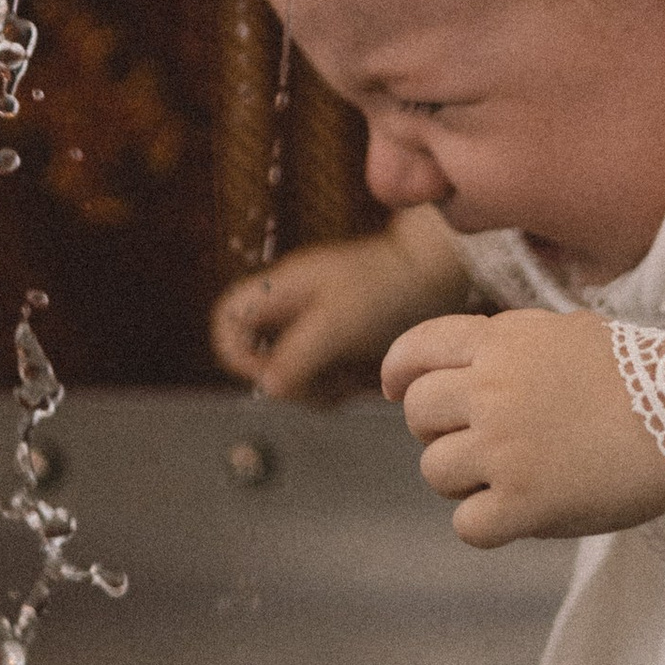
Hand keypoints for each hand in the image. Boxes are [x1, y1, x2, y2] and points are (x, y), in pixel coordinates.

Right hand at [210, 210, 467, 404]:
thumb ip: (296, 357)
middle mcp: (292, 307)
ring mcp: (316, 327)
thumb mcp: (336, 324)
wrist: (436, 276)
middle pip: (259, 359)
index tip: (268, 373)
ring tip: (352, 380)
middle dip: (288, 380)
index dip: (235, 352)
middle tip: (324, 385)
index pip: (228, 320)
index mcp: (280, 290)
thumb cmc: (386, 289)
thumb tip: (267, 388)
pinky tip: (363, 381)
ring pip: (291, 375)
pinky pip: (322, 379)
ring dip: (316, 388)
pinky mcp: (340, 345)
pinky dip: (338, 388)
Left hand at [381, 309, 664, 545]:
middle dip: (440, 432)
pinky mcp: (521, 504)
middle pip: (419, 415)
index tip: (398, 391)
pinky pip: (467, 525)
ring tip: (515, 477)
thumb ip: (509, 346)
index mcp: (502, 343)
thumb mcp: (566, 334)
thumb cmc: (644, 378)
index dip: (400, 373)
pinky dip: (488, 524)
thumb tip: (458, 366)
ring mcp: (502, 448)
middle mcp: (491, 390)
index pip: (418, 350)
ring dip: (465, 480)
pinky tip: (523, 513)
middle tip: (482, 445)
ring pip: (435, 472)